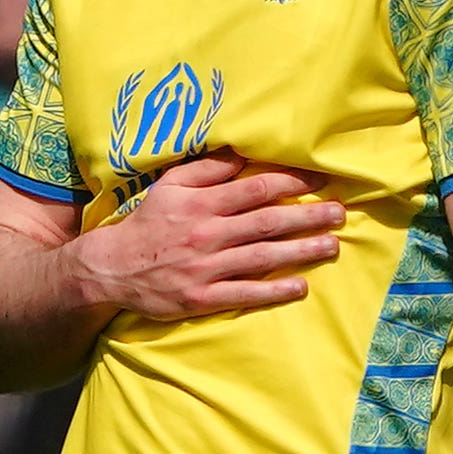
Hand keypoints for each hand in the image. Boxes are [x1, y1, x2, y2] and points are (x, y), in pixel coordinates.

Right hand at [69, 149, 343, 320]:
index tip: (318, 180)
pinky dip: (274, 291)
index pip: (255, 189)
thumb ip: (207, 169)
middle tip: (340, 213)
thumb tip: (242, 154)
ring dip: (300, 251)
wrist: (112, 268)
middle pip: (267, 222)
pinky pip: (245, 294)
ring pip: (262, 258)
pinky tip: (301, 287)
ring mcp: (206, 268)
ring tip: (332, 246)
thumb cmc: (149, 221)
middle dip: (307, 217)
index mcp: (202, 204)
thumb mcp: (170, 185)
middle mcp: (208, 234)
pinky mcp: (202, 298)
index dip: (290, 183)